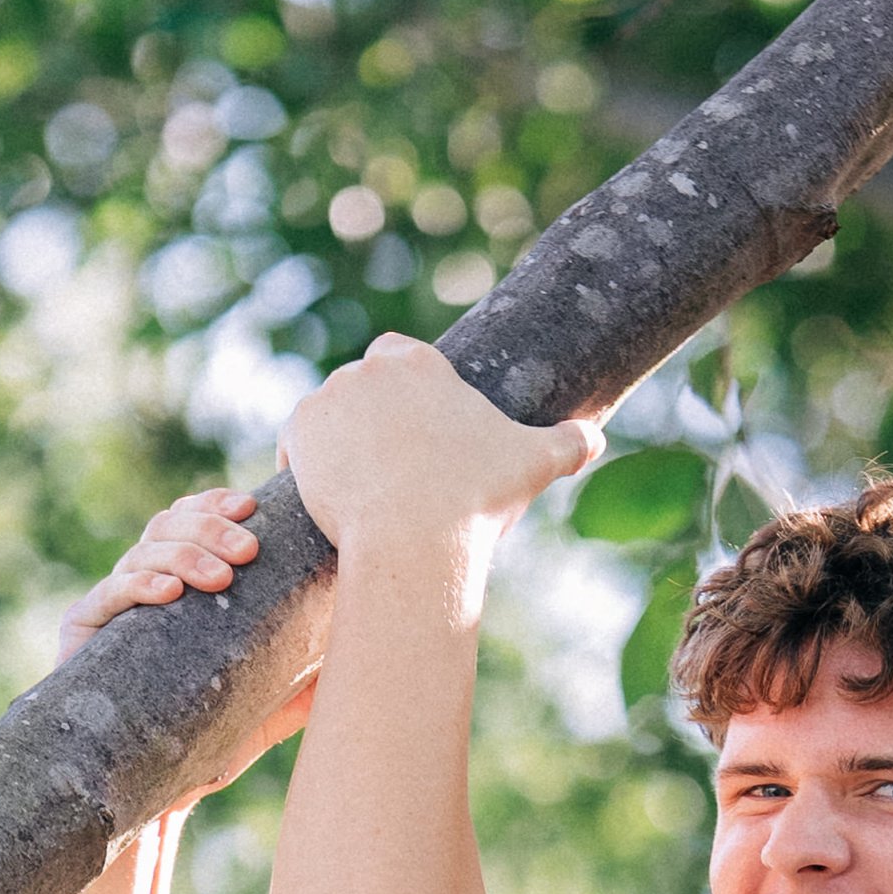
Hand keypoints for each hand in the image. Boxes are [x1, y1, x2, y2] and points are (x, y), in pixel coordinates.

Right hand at [57, 488, 316, 809]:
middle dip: (210, 527)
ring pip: (142, 551)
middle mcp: (142, 587)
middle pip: (169, 524)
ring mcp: (111, 608)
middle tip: (247, 550)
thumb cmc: (204, 745)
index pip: (194, 520)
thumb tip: (361, 657)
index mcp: (180, 587)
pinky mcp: (82, 634)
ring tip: (221, 578)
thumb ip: (302, 680)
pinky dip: (140, 586)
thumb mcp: (264, 706)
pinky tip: (169, 592)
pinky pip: (108, 595)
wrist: (148, 796)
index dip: (218, 504)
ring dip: (184, 555)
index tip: (252, 507)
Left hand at [282, 334, 601, 570]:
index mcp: (421, 363)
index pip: (398, 355)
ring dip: (335, 439)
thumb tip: (596, 438)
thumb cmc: (476, 500)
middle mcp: (371, 368)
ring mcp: (331, 395)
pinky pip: (296, 441)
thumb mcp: (532, 465)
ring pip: (328, 414)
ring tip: (353, 483)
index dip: (400, 390)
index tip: (406, 426)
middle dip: (366, 417)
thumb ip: (567, 443)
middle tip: (381, 464)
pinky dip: (304, 462)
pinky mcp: (301, 428)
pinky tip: (320, 490)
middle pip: (360, 386)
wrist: (415, 538)